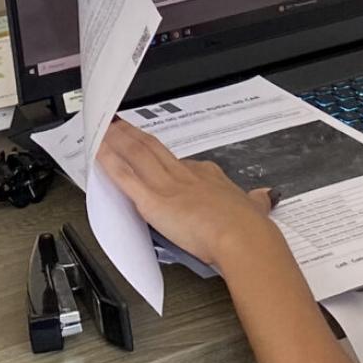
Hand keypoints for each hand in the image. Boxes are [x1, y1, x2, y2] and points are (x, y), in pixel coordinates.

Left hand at [97, 119, 282, 271]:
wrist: (241, 237)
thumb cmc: (248, 227)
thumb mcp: (255, 208)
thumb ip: (256, 201)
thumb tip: (264, 196)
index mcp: (209, 177)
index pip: (183, 163)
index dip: (165, 156)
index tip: (156, 150)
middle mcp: (185, 176)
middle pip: (154, 150)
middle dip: (135, 137)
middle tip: (120, 125)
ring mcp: (167, 186)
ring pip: (137, 157)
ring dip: (118, 142)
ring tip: (104, 130)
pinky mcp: (152, 202)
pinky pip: (125, 178)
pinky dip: (109, 164)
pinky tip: (97, 154)